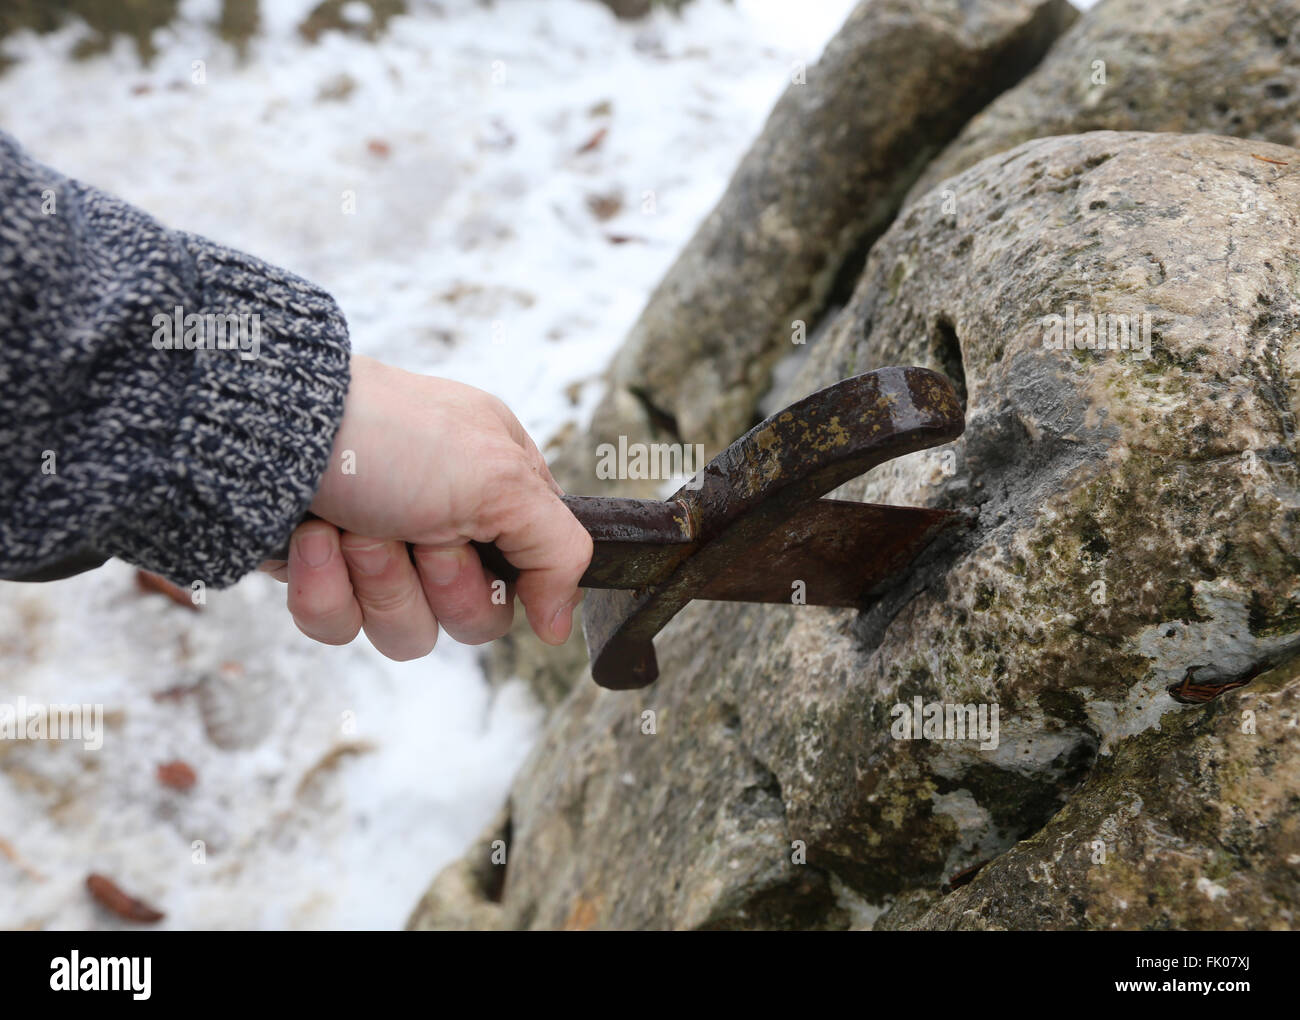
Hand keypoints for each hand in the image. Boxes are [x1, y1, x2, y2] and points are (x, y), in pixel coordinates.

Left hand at [259, 355, 591, 659]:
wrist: (268, 432)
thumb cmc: (391, 434)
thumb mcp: (503, 479)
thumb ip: (559, 550)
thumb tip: (560, 624)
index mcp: (496, 491)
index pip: (530, 575)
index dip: (501, 576)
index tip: (474, 542)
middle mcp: (444, 526)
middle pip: (472, 619)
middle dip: (437, 579)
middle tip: (414, 527)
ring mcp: (382, 556)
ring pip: (406, 633)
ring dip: (378, 579)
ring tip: (352, 525)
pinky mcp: (323, 578)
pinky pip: (339, 629)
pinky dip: (324, 585)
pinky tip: (311, 537)